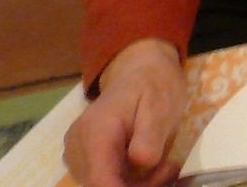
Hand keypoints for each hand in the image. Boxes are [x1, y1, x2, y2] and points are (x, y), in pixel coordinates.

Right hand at [63, 39, 185, 186]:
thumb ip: (150, 135)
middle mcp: (78, 145)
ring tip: (164, 167)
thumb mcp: (161, 105)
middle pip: (103, 185)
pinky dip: (127, 182)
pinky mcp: (83, 159)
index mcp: (96, 131)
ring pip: (103, 185)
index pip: (100, 180)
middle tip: (170, 170)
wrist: (141, 72)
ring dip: (135, 186)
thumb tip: (141, 162)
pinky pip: (103, 180)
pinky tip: (150, 169)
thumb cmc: (154, 86)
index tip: (157, 184)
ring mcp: (77, 153)